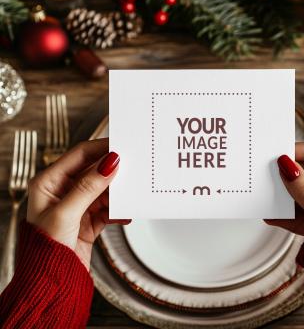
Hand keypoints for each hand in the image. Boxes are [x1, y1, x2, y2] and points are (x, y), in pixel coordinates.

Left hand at [27, 138, 129, 269]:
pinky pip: (108, 208)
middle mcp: (63, 191)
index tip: (121, 145)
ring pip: (103, 189)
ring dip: (117, 192)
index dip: (101, 148)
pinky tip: (125, 213)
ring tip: (131, 193)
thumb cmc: (44, 251)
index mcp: (49, 182)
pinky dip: (118, 210)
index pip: (80, 155)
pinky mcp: (88, 219)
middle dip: (112, 170)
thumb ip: (88, 186)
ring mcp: (77, 205)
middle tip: (132, 166)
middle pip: (94, 170)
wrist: (51, 285)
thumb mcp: (66, 213)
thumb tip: (108, 163)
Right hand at [266, 142, 303, 242]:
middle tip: (266, 176)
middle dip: (286, 177)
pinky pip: (297, 209)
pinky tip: (271, 215)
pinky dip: (284, 213)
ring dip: (283, 196)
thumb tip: (286, 167)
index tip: (276, 155)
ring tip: (266, 197)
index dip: (297, 152)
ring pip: (299, 190)